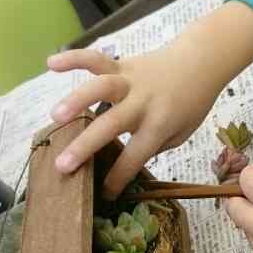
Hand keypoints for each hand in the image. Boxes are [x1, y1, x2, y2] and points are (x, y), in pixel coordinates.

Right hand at [47, 45, 216, 197]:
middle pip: (111, 124)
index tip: (103, 194)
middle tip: (61, 166)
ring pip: (102, 87)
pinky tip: (51, 64)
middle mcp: (142, 103)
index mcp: (159, 125)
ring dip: (77, 100)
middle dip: (85, 146)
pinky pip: (97, 59)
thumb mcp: (182, 134)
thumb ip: (153, 146)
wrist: (201, 62)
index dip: (119, 177)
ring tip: (55, 117)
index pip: (135, 156)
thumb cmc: (190, 104)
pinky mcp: (123, 63)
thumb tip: (123, 159)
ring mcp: (131, 81)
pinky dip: (74, 58)